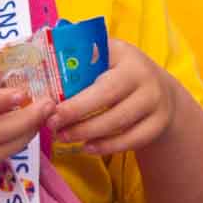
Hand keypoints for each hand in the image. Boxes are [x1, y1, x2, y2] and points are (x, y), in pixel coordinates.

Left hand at [49, 39, 174, 156]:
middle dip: (76, 113)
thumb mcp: (106, 57)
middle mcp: (144, 75)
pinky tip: (86, 147)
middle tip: (52, 124)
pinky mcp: (158, 124)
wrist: (160, 92)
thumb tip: (42, 54)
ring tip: (63, 137)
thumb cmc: (119, 73)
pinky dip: (106, 146)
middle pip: (108, 97)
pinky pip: (130, 140)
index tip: (49, 102)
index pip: (96, 69)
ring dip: (86, 132)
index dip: (72, 89)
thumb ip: (80, 56)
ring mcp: (155, 101)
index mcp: (124, 54)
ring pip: (118, 122)